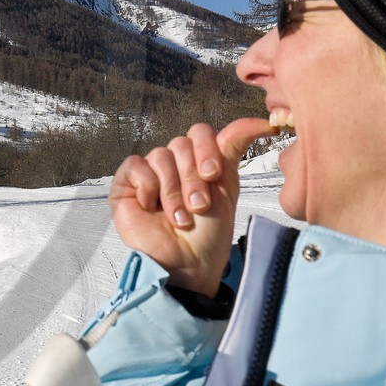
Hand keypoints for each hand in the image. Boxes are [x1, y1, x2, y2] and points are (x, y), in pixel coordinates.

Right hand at [108, 118, 274, 296]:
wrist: (185, 264)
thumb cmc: (207, 236)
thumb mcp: (227, 189)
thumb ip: (232, 150)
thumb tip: (260, 121)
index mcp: (200, 163)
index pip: (203, 134)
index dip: (214, 144)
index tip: (237, 152)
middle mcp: (174, 165)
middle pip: (183, 144)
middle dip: (195, 177)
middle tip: (200, 206)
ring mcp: (150, 173)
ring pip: (161, 155)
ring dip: (174, 190)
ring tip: (179, 217)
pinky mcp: (126, 184)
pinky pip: (137, 165)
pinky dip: (149, 187)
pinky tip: (152, 208)